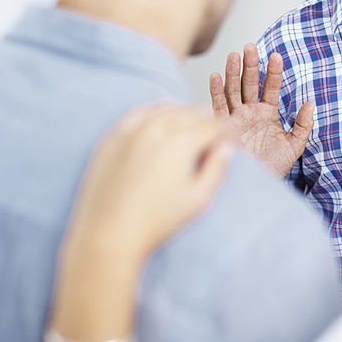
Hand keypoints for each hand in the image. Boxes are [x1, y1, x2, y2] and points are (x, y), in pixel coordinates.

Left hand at [63, 105, 229, 266]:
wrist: (107, 234)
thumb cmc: (156, 222)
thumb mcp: (197, 200)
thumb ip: (217, 169)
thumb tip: (226, 148)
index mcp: (181, 143)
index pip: (213, 126)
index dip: (228, 133)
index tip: (235, 142)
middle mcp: (157, 129)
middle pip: (192, 114)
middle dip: (210, 121)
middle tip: (219, 134)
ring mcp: (132, 130)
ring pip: (168, 109)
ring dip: (187, 113)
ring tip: (197, 124)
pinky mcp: (113, 137)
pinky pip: (140, 111)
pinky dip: (157, 108)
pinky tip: (165, 109)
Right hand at [209, 43, 314, 177]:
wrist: (254, 185)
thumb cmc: (274, 167)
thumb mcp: (294, 146)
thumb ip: (303, 125)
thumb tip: (311, 103)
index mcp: (267, 113)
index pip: (270, 87)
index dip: (273, 72)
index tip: (276, 56)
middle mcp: (250, 112)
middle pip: (249, 83)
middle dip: (250, 65)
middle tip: (251, 47)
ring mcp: (235, 118)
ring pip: (233, 90)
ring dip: (233, 72)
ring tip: (235, 55)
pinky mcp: (223, 127)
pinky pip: (218, 106)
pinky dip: (216, 92)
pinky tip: (216, 76)